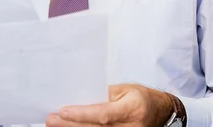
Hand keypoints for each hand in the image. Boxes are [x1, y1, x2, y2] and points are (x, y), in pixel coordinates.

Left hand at [46, 84, 173, 126]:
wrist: (161, 112)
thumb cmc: (142, 97)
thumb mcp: (125, 89)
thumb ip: (104, 94)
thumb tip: (80, 97)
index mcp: (131, 109)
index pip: (103, 114)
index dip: (82, 114)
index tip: (63, 111)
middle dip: (70, 125)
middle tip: (51, 119)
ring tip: (55, 125)